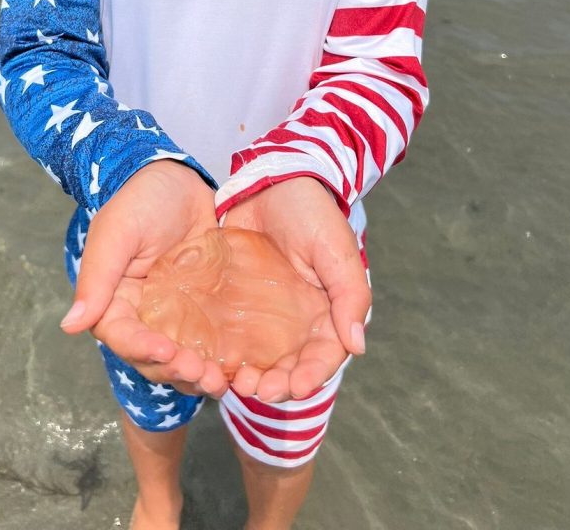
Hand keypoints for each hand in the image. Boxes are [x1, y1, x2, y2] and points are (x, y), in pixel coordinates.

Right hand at [60, 161, 228, 397]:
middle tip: (203, 374)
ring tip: (222, 379)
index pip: (124, 337)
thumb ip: (97, 278)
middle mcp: (146, 315)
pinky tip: (241, 364)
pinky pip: (214, 340)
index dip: (142, 350)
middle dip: (177, 370)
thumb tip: (70, 325)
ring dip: (200, 374)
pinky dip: (224, 357)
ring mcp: (179, 315)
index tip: (167, 351)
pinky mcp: (209, 310)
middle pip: (156, 358)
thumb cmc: (141, 199)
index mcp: (117, 302)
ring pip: (186, 357)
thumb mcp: (117, 232)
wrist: (179, 178)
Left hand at [222, 177, 370, 402]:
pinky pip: (229, 334)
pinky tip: (211, 359)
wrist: (269, 179)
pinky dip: (224, 353)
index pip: (324, 357)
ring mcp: (263, 313)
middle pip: (289, 366)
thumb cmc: (311, 212)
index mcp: (326, 311)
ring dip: (249, 376)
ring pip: (258, 358)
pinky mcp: (233, 302)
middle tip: (256, 389)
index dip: (311, 377)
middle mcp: (296, 320)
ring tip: (234, 381)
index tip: (295, 387)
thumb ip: (350, 295)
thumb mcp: (336, 250)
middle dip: (276, 384)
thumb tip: (357, 346)